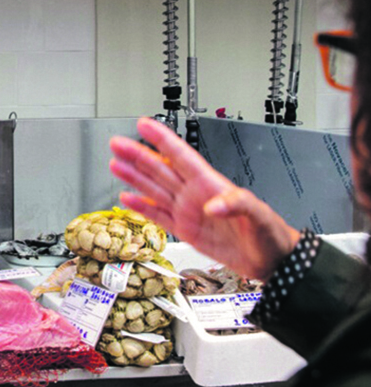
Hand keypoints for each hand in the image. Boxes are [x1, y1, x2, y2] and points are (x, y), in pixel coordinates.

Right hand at [109, 117, 299, 280]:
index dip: (162, 139)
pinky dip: (141, 207)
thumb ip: (236, 204)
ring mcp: (188, 211)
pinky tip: (128, 198)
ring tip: (115, 165)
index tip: (145, 125)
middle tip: (118, 144)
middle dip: (138, 155)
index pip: (180, 156)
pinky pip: (157, 215)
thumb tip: (211, 206)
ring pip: (154, 189)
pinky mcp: (185, 230)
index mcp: (210, 185)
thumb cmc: (269, 234)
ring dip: (134, 177)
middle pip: (160, 170)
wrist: (270, 261)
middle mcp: (195, 195)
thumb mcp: (258, 214)